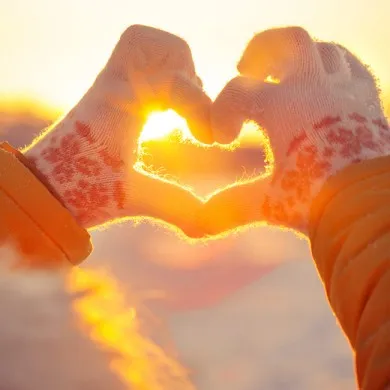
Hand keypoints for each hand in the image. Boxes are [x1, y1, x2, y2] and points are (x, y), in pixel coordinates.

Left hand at [23, 25, 211, 234]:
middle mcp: (114, 85)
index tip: (209, 140)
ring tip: (183, 107)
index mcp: (118, 104)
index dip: (201, 105)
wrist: (45, 187)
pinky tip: (168, 109)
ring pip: (149, 46)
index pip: (171, 78)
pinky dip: (162, 75)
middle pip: (159, 45)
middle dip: (187, 72)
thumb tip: (207, 221)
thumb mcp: (130, 198)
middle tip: (190, 110)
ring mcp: (112, 85)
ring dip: (175, 69)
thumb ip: (173, 205)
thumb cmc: (79, 192)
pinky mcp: (113, 91)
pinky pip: (140, 62)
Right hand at [202, 26, 388, 235]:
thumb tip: (198, 223)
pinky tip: (321, 84)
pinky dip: (332, 68)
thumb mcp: (269, 203)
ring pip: (324, 49)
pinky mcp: (367, 100)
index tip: (224, 139)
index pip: (238, 92)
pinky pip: (351, 67)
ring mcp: (345, 90)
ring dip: (298, 58)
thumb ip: (231, 205)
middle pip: (286, 42)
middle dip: (260, 50)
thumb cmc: (317, 202)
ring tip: (284, 74)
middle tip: (246, 67)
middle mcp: (315, 89)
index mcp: (284, 109)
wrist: (370, 206)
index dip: (221, 111)